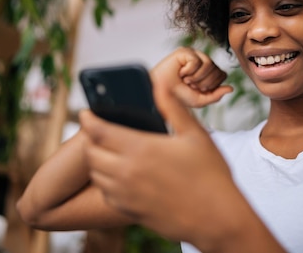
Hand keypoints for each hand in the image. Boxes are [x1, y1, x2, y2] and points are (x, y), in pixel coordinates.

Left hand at [79, 99, 282, 251]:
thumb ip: (172, 107)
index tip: (86, 113)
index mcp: (141, 149)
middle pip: (90, 154)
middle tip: (98, 132)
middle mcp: (127, 173)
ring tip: (107, 152)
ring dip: (96, 161)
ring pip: (96, 175)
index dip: (87, 119)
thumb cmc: (210, 176)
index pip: (99, 131)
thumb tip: (160, 83)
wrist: (217, 218)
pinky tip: (119, 176)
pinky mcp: (129, 211)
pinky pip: (106, 194)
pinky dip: (105, 182)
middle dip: (90, 140)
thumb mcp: (195, 134)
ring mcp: (126, 195)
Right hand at [150, 47, 232, 108]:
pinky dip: (188, 71)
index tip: (198, 90)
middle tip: (191, 85)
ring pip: (209, 64)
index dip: (212, 85)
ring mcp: (194, 55)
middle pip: (217, 69)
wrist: (161, 93)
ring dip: (196, 77)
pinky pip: (197, 61)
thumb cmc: (178, 96)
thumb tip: (231, 88)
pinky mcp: (185, 51)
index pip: (222, 75)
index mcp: (208, 71)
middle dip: (204, 83)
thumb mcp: (200, 100)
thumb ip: (216, 95)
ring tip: (186, 80)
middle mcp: (202, 61)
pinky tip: (180, 73)